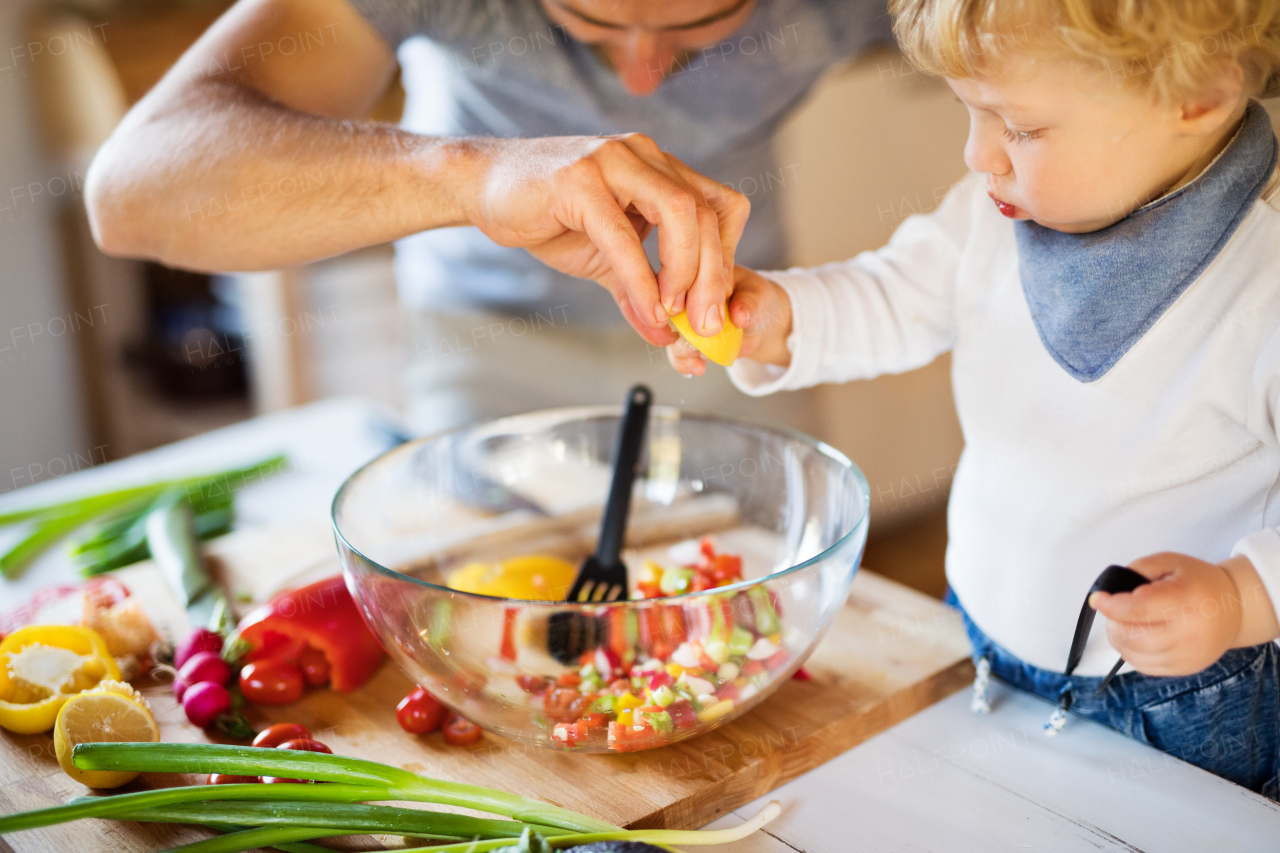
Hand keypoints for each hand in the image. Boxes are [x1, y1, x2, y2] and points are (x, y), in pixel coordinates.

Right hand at [466, 134, 748, 346]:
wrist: (483, 187)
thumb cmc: (547, 214)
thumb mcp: (604, 258)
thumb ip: (637, 290)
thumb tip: (665, 337)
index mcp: (659, 169)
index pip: (722, 206)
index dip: (729, 257)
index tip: (715, 303)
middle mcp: (645, 156)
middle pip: (708, 212)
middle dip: (714, 276)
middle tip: (707, 325)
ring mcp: (614, 161)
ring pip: (681, 212)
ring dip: (687, 272)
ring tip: (677, 315)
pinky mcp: (579, 180)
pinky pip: (624, 235)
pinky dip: (641, 279)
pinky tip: (647, 311)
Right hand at [668, 266, 793, 374]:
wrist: (759, 323)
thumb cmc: (756, 299)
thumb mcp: (759, 297)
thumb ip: (749, 303)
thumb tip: (739, 315)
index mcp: (697, 270)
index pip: (680, 280)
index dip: (680, 299)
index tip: (695, 317)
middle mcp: (683, 293)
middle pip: (665, 310)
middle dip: (676, 329)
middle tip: (697, 343)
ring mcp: (681, 318)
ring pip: (667, 334)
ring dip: (680, 350)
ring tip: (700, 360)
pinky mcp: (684, 339)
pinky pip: (676, 352)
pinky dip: (684, 362)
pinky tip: (698, 367)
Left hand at [1090, 552, 1257, 675]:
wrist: (1235, 609)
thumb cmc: (1198, 582)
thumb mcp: (1170, 562)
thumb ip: (1138, 570)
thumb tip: (1111, 590)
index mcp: (1184, 601)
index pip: (1138, 609)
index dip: (1112, 605)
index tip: (1098, 599)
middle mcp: (1188, 632)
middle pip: (1133, 636)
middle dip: (1114, 622)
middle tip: (1115, 610)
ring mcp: (1186, 655)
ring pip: (1134, 654)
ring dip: (1119, 638)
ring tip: (1125, 622)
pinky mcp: (1184, 668)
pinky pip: (1144, 666)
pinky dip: (1131, 653)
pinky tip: (1137, 637)